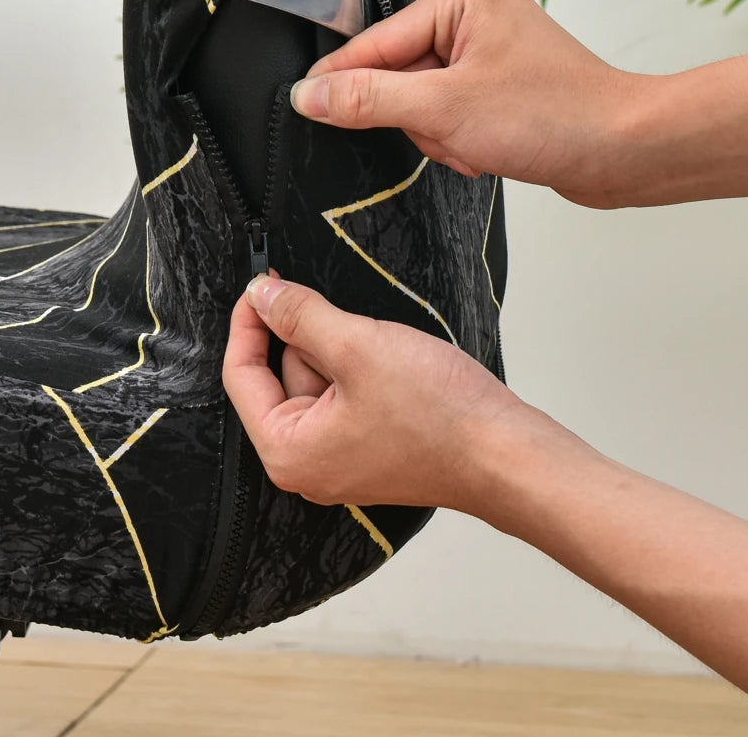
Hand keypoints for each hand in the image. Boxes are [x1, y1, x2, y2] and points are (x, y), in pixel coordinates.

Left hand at [222, 273, 520, 510]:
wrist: (507, 453)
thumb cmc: (439, 415)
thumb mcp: (357, 346)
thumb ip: (299, 316)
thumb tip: (260, 295)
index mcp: (287, 451)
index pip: (241, 375)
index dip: (248, 321)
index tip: (263, 284)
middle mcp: (305, 463)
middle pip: (278, 376)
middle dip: (308, 339)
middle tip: (347, 324)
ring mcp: (337, 458)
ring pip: (314, 380)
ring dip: (338, 351)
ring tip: (382, 354)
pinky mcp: (366, 446)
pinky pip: (342, 394)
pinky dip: (356, 368)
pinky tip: (390, 365)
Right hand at [292, 0, 651, 208]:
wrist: (620, 149)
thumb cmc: (554, 115)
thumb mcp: (445, 108)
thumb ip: (369, 99)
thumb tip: (310, 95)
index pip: (375, 42)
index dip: (343, 81)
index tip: (304, 106)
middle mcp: (470, 12)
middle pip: (394, 73)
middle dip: (418, 116)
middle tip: (452, 131)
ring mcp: (480, 48)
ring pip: (414, 100)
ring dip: (437, 133)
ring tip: (475, 141)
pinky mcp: (489, 82)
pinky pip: (439, 113)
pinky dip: (453, 139)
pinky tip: (483, 147)